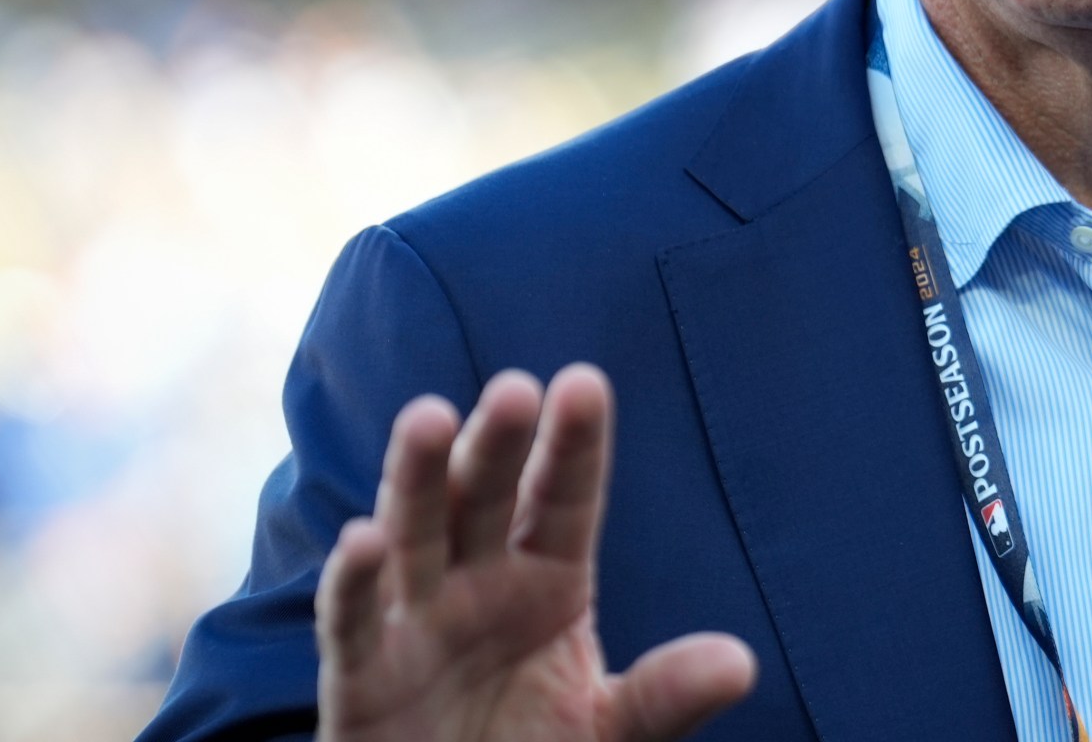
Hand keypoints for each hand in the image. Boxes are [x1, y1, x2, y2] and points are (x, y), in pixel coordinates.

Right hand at [315, 364, 756, 741]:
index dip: (572, 445)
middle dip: (496, 444)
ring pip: (415, 533)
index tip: (584, 384)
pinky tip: (364, 537)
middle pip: (486, 498)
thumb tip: (740, 665)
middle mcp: (478, 583)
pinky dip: (353, 579)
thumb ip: (663, 696)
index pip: (563, 499)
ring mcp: (414, 622)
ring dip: (417, 479)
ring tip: (426, 417)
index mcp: (548, 579)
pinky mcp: (358, 677)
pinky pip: (351, 620)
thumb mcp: (609, 729)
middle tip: (514, 389)